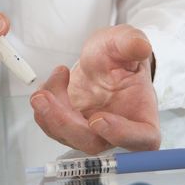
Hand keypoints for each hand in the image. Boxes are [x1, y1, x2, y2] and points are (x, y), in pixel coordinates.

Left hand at [30, 24, 159, 153]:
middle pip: (93, 143)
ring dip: (49, 116)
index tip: (97, 119)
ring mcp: (91, 132)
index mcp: (142, 117)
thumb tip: (141, 46)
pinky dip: (44, 108)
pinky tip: (50, 85)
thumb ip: (132, 43)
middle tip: (45, 99)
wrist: (103, 61)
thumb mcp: (125, 41)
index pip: (142, 138)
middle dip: (65, 123)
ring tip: (42, 93)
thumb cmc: (119, 57)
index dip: (120, 134)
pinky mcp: (70, 128)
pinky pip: (52, 126)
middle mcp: (117, 132)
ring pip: (68, 137)